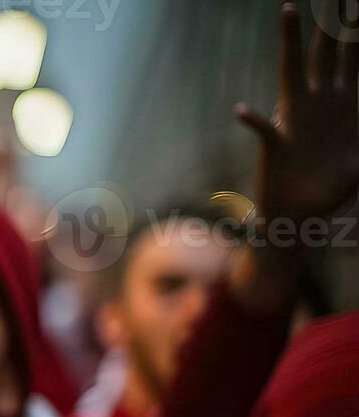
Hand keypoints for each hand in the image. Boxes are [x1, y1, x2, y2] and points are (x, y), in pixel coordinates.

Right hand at [237, 1, 358, 229]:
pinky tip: (243, 111)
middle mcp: (317, 105)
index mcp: (342, 106)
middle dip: (330, 22)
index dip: (353, 32)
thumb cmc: (332, 192)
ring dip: (290, 42)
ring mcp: (294, 121)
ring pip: (291, 71)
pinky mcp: (275, 145)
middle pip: (323, 52)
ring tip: (288, 10)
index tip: (354, 4)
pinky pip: (264, 129)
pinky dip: (254, 121)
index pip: (349, 59)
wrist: (301, 219)